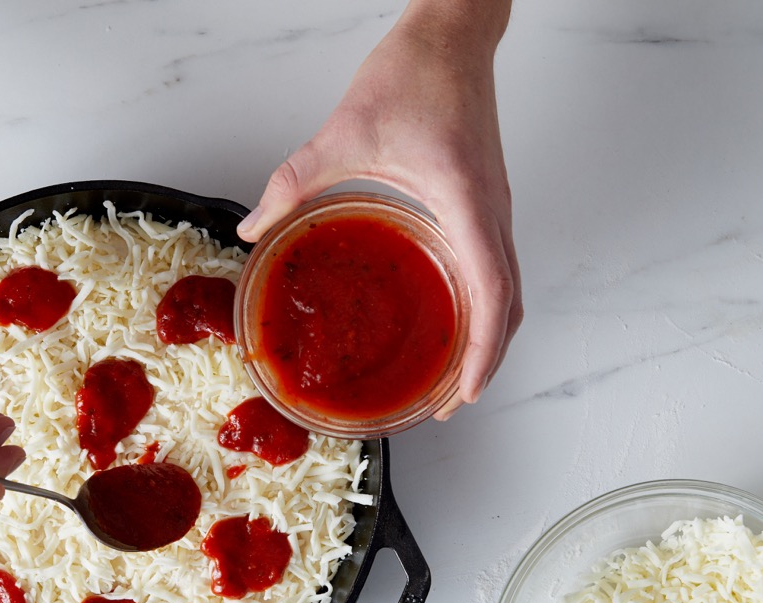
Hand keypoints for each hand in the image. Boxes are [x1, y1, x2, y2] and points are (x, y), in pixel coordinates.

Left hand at [238, 2, 520, 418]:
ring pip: (510, 291)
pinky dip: (486, 306)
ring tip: (456, 377)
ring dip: (489, 338)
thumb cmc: (416, 74)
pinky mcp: (487, 202)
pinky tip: (453, 319)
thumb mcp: (344, 133)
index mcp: (466, 201)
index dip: (482, 351)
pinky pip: (498, 268)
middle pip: (509, 307)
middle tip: (451, 405)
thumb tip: (253, 231)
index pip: (492, 292)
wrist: (453, 35)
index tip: (463, 393)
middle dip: (485, 363)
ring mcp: (494, 209)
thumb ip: (293, 183)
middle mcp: (491, 212)